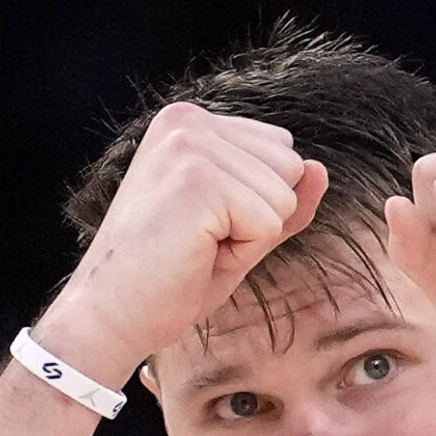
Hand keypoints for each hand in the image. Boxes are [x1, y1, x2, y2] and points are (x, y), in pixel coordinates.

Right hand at [38, 103, 328, 386]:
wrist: (112, 315)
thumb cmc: (171, 277)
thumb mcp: (239, 231)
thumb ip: (283, 199)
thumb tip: (322, 169)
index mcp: (191, 122)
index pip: (282, 152)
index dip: (256, 206)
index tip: (202, 227)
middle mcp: (188, 121)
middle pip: (290, 168)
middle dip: (258, 218)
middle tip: (200, 242)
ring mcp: (190, 146)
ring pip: (283, 195)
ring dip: (249, 237)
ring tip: (195, 247)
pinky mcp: (196, 180)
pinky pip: (269, 223)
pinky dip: (241, 252)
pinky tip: (194, 254)